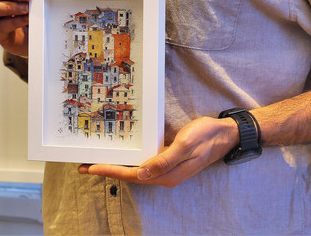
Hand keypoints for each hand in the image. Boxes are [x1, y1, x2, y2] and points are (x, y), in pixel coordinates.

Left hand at [78, 116, 239, 187]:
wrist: (225, 134)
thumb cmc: (206, 137)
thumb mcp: (185, 145)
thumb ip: (164, 160)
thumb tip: (141, 174)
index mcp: (166, 175)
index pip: (131, 176)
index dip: (109, 171)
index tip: (90, 168)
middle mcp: (164, 175)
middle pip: (130, 175)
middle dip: (108, 170)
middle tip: (85, 164)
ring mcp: (167, 168)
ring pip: (137, 169)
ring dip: (118, 165)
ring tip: (99, 159)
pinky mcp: (169, 159)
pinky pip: (146, 162)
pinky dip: (132, 159)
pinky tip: (125, 152)